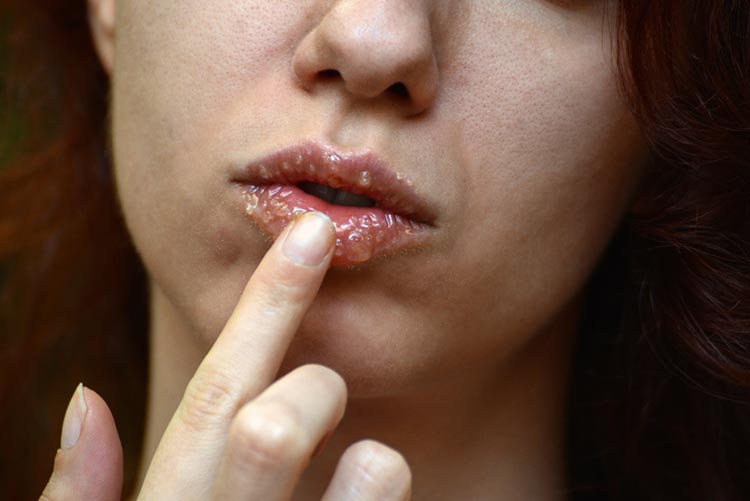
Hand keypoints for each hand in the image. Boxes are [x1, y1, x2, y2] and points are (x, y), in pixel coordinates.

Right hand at [40, 211, 411, 499]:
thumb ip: (84, 493)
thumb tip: (82, 399)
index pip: (217, 392)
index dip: (266, 303)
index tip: (312, 232)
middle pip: (274, 426)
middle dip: (315, 392)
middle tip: (322, 404)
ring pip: (369, 471)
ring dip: (374, 460)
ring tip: (361, 471)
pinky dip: (390, 487)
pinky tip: (368, 500)